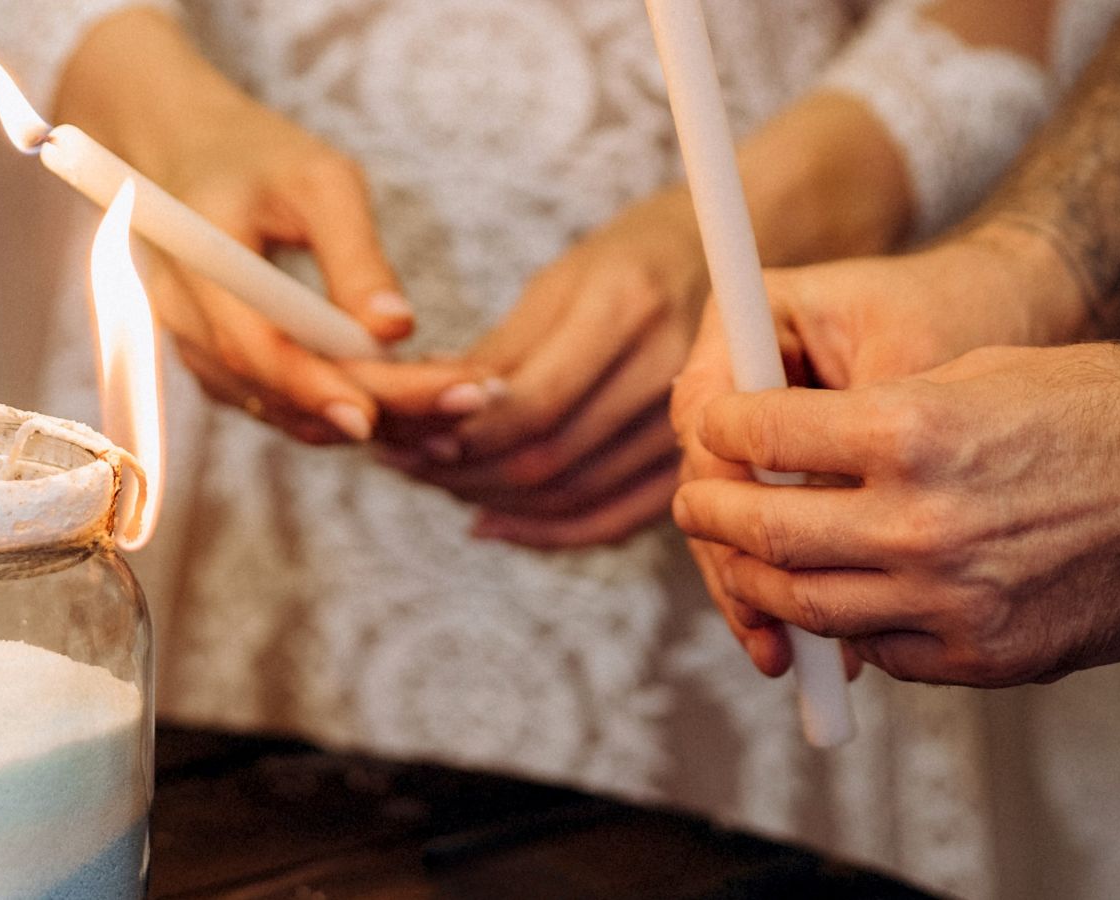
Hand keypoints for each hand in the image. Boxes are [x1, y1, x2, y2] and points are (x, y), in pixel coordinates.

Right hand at [58, 10, 482, 442]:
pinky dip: (338, 406)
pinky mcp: (216, 362)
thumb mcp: (322, 181)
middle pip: (276, 388)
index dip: (313, 388)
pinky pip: (279, 401)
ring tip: (450, 405)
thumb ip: (356, 255)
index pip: (254, 346)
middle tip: (464, 404)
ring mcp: (192, 345)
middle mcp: (182, 314)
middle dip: (374, 406)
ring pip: (280, 408)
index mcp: (199, 257)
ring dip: (363, 414)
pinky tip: (407, 398)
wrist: (189, 152)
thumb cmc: (262, 154)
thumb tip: (395, 330)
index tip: (376, 416)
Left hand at [375, 189, 709, 547]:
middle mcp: (670, 369)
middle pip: (550, 458)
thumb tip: (422, 415)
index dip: (462, 431)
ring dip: (491, 500)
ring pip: (572, 495)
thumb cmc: (623, 265)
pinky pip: (612, 521)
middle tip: (402, 463)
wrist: (718, 264)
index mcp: (628, 308)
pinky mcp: (690, 464)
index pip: (534, 402)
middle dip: (461, 470)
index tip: (405, 434)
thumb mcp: (556, 283)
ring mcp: (688, 425)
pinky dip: (545, 532)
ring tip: (434, 482)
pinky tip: (492, 520)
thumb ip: (497, 354)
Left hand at [669, 231, 1085, 673]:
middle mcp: (921, 521)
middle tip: (698, 503)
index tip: (713, 429)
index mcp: (911, 428)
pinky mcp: (986, 656)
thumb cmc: (1106, 408)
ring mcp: (951, 599)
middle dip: (713, 516)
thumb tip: (798, 445)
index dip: (722, 431)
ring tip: (744, 560)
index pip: (763, 435)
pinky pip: (881, 649)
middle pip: (765, 533)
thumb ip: (878, 415)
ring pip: (808, 606)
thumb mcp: (979, 373)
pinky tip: (840, 597)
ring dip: (758, 583)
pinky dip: (847, 623)